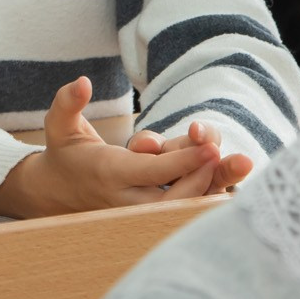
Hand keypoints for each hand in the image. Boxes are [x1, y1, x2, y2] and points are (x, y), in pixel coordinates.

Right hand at [0, 77, 232, 219]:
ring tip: (240, 167)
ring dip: (213, 190)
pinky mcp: (151, 217)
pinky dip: (208, 200)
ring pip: (183, 208)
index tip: (209, 147)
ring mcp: (141, 214)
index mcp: (108, 173)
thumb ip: (68, 102)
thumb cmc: (66, 152)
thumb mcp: (59, 125)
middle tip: (231, 156)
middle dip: (204, 178)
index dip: (182, 161)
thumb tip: (82, 82)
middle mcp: (128, 200)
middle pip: (173, 197)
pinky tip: (236, 189)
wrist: (59, 193)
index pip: (150, 171)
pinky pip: (183, 212)